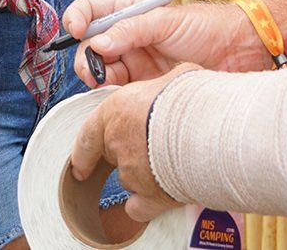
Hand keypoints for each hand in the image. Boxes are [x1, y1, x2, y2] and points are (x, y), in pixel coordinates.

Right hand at [64, 0, 248, 85]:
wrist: (237, 54)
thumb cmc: (206, 28)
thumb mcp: (166, 22)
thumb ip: (130, 31)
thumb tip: (97, 44)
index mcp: (131, 13)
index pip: (92, 11)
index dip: (78, 18)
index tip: (76, 30)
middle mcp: (128, 39)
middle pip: (89, 47)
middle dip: (86, 57)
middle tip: (96, 69)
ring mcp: (135, 65)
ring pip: (100, 73)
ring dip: (98, 78)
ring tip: (110, 84)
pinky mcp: (144, 90)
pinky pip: (118, 95)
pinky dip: (112, 98)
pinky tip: (121, 98)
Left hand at [71, 65, 199, 222]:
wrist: (207, 130)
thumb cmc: (190, 99)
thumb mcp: (172, 78)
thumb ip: (160, 86)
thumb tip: (172, 86)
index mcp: (116, 111)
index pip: (88, 135)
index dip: (82, 153)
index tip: (79, 166)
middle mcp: (117, 143)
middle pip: (113, 154)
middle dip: (127, 151)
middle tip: (148, 143)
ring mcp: (131, 172)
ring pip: (129, 178)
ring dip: (143, 172)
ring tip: (167, 159)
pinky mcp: (150, 196)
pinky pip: (138, 207)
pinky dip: (145, 204)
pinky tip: (157, 195)